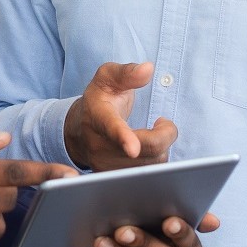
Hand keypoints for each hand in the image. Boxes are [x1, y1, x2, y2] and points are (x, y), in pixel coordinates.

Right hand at [62, 61, 176, 170]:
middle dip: (166, 134)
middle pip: (146, 148)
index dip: (123, 137)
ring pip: (151, 164)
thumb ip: (127, 73)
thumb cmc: (100, 99)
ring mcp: (105, 165)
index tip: (132, 148)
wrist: (81, 129)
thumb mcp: (107, 77)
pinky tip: (149, 148)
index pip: (112, 127)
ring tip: (154, 133)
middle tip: (163, 122)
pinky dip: (156, 159)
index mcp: (98, 116)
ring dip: (162, 147)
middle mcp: (99, 145)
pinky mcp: (114, 177)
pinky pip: (147, 174)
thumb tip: (148, 69)